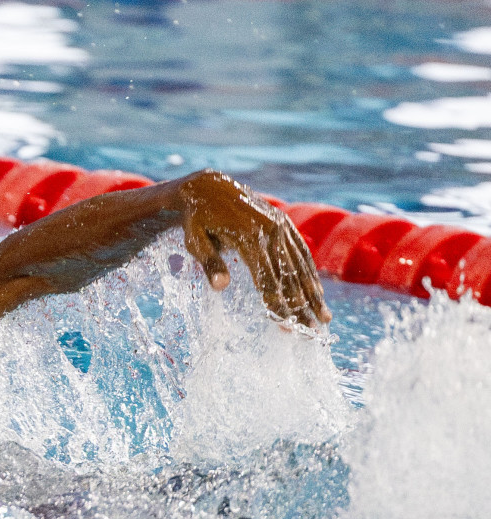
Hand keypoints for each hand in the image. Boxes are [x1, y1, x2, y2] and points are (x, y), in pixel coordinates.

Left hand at [173, 170, 330, 326]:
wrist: (209, 186)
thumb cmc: (196, 219)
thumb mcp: (194, 240)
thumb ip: (209, 263)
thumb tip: (220, 288)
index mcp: (249, 237)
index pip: (267, 279)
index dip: (277, 305)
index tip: (286, 327)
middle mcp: (271, 231)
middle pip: (289, 276)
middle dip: (301, 307)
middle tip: (312, 333)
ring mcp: (280, 225)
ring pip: (300, 265)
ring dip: (313, 294)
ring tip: (324, 318)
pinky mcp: (283, 223)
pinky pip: (300, 251)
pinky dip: (310, 273)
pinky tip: (318, 292)